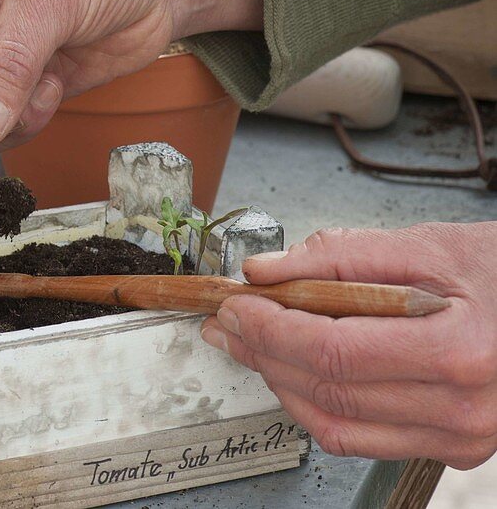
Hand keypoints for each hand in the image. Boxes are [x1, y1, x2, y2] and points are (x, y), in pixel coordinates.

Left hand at [201, 222, 496, 468]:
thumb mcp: (426, 245)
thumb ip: (339, 256)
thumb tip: (265, 271)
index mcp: (459, 350)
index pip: (334, 352)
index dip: (271, 329)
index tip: (234, 305)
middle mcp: (462, 408)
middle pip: (327, 390)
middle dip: (263, 352)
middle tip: (228, 322)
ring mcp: (459, 437)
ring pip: (335, 426)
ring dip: (280, 383)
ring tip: (252, 344)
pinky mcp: (452, 447)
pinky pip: (361, 440)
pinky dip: (316, 406)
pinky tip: (295, 371)